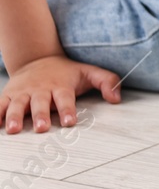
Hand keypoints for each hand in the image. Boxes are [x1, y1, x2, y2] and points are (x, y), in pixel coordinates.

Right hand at [0, 54, 121, 133]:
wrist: (37, 59)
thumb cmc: (67, 72)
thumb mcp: (89, 72)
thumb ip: (108, 82)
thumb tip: (117, 98)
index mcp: (60, 86)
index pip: (65, 99)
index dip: (67, 110)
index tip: (69, 122)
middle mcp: (40, 90)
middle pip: (40, 103)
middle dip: (40, 115)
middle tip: (41, 128)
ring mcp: (22, 93)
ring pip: (18, 105)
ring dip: (15, 117)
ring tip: (13, 129)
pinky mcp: (8, 95)